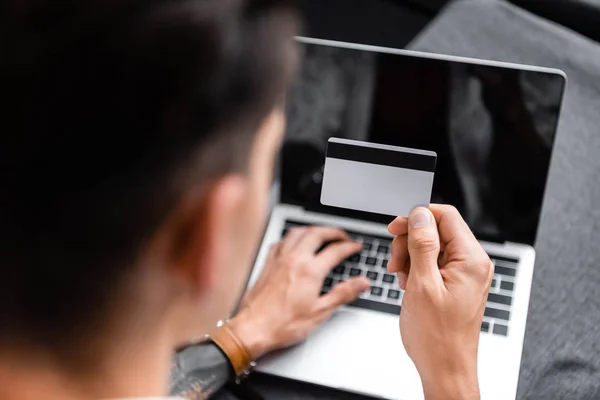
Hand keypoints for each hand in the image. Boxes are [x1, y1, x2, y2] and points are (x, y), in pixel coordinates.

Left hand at [229, 226, 370, 358]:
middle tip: (343, 236)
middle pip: (317, 233)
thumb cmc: (283, 324)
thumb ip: (343, 294)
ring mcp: (279, 260)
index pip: (335, 250)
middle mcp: (294, 260)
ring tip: (321, 233)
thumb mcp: (321, 312)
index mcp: (310, 270)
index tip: (356, 246)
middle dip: (333, 231)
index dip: (349, 246)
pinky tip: (294, 243)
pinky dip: (291, 238)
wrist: (253, 328)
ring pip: (297, 232)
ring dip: (313, 229)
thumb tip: (361, 283)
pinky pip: (281, 242)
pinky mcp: (268, 264)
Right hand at [388, 205, 492, 399]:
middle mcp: (472, 264)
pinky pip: (433, 263)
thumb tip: (420, 215)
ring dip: (410, 257)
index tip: (396, 228)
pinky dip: (416, 269)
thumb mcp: (422, 285)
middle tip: (396, 261)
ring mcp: (464, 274)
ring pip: (431, 246)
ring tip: (402, 278)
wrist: (444, 368)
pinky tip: (409, 285)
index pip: (446, 216)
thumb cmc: (437, 337)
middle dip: (410, 241)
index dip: (417, 218)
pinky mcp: (455, 283)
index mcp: (471, 260)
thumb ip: (422, 245)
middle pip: (437, 230)